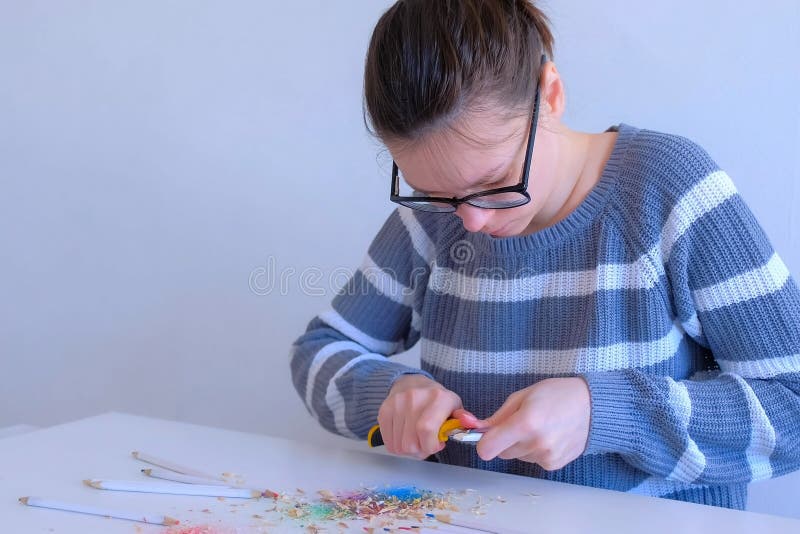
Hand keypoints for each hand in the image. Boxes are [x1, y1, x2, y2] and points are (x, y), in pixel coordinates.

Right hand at [377, 374, 462, 459]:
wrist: (411, 383)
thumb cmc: (436, 400)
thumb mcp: (454, 407)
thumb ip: (463, 419)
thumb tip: (471, 423)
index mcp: (438, 397)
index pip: (426, 429)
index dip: (430, 446)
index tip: (436, 446)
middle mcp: (415, 398)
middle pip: (411, 443)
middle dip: (419, 451)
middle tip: (425, 444)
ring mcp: (397, 403)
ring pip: (399, 446)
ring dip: (408, 449)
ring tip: (415, 439)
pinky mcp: (384, 410)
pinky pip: (388, 442)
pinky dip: (397, 445)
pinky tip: (405, 435)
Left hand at [468, 377, 590, 469]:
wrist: (594, 408)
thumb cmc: (557, 394)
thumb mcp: (523, 396)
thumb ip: (498, 416)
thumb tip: (477, 429)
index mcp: (525, 423)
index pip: (487, 449)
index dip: (482, 442)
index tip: (487, 435)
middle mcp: (535, 444)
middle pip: (501, 453)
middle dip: (504, 440)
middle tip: (520, 423)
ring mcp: (546, 457)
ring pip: (517, 456)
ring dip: (520, 445)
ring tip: (539, 427)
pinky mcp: (554, 465)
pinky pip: (532, 460)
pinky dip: (534, 450)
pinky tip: (548, 436)